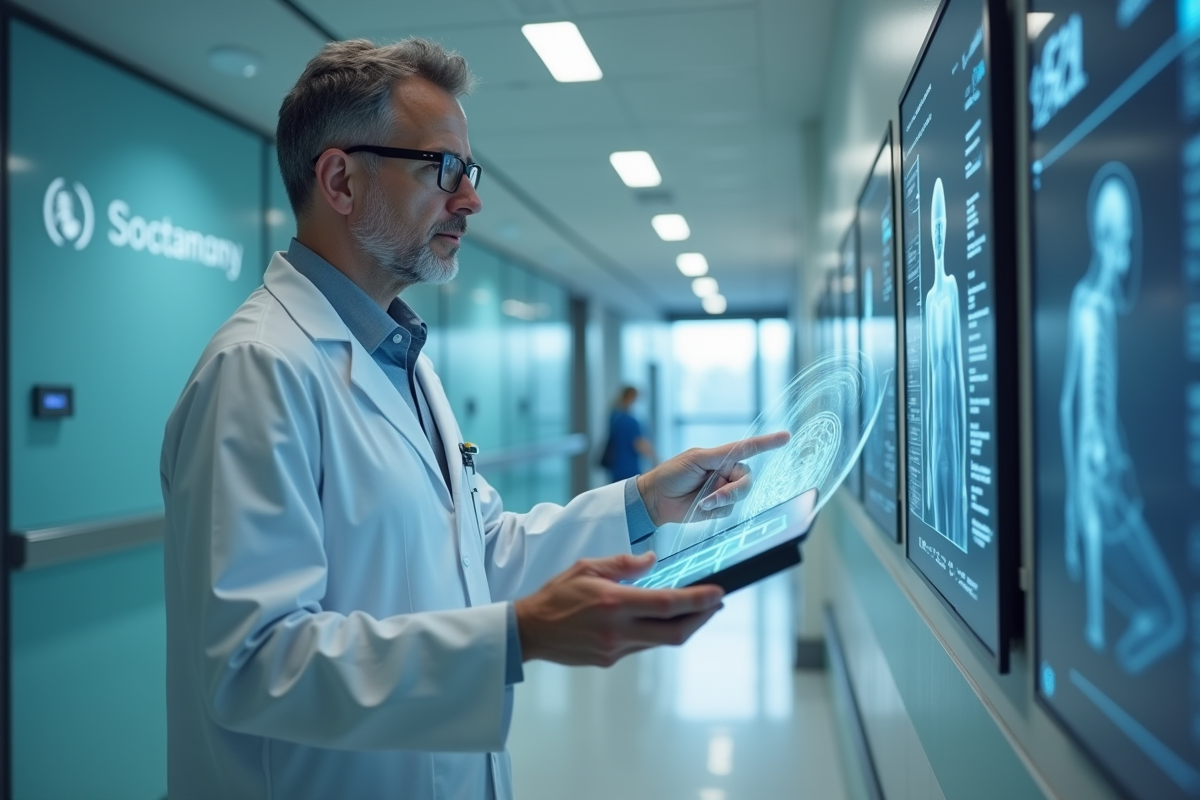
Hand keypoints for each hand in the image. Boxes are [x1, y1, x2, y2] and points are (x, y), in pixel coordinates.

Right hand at [514, 552, 724, 667]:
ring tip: (695, 611)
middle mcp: (618, 630)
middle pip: (675, 632)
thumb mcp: (586, 567)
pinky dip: (657, 633)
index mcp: (614, 603)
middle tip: (716, 604)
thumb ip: (623, 564)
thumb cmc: (555, 595)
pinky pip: (643, 646)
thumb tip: (653, 560)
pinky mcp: (609, 660)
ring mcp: (615, 649)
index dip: (698, 600)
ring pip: (661, 642)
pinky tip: (660, 620)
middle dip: (702, 619)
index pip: (668, 604)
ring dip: (682, 626)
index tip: (718, 593)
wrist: (529, 631)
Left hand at [635, 431, 789, 525]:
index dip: (767, 443)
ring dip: (723, 498)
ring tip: (702, 500)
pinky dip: (717, 508)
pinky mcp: (718, 508)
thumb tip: (736, 466)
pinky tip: (701, 506)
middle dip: (735, 488)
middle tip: (714, 495)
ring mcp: (722, 491)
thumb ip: (719, 459)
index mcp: (721, 457)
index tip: (786, 437)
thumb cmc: (671, 473)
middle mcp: (725, 473)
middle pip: (747, 479)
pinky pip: (729, 510)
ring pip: (740, 495)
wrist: (655, 498)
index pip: (748, 448)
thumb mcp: (696, 459)